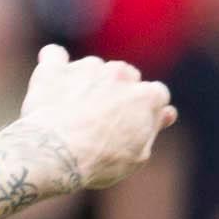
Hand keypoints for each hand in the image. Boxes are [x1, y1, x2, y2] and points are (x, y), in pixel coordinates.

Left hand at [0, 45, 177, 210]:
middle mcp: (121, 74)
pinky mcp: (55, 71)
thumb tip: (167, 113)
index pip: (155, 95)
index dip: (143, 111)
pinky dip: (53, 64)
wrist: (54, 157)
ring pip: (92, 69)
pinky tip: (51, 78)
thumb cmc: (98, 162)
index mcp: (147, 95)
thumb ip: (153, 129)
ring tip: (70, 114)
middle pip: (125, 77)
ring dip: (86, 84)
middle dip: (116, 94)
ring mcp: (88, 68)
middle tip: (98, 122)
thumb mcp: (136, 157)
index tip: (129, 126)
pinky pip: (53, 56)